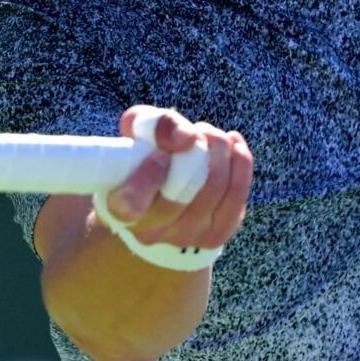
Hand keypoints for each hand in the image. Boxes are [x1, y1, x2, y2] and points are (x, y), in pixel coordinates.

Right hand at [102, 106, 253, 251]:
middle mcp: (150, 231)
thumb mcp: (138, 131)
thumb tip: (186, 137)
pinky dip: (240, 163)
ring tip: (212, 135)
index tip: (162, 153)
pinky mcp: (215, 235)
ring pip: (213, 188)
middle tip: (198, 131)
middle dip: (198, 150)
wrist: (163, 195)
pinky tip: (234, 146)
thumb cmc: (146, 156)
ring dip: (220, 151)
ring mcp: (184, 236)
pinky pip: (237, 195)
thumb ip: (153, 124)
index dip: (149, 176)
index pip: (130, 204)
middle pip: (181, 192)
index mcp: (119, 209)